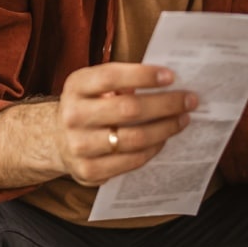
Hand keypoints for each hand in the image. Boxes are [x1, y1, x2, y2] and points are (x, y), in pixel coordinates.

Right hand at [55, 63, 196, 186]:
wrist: (57, 139)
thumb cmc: (90, 104)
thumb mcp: (95, 84)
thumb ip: (123, 80)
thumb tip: (169, 81)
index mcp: (76, 86)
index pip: (112, 77)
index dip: (143, 75)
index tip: (171, 76)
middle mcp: (73, 115)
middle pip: (129, 109)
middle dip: (166, 104)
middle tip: (190, 100)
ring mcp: (79, 146)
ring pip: (134, 138)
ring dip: (166, 128)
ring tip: (183, 119)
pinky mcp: (89, 171)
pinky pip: (132, 160)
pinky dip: (153, 148)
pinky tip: (165, 138)